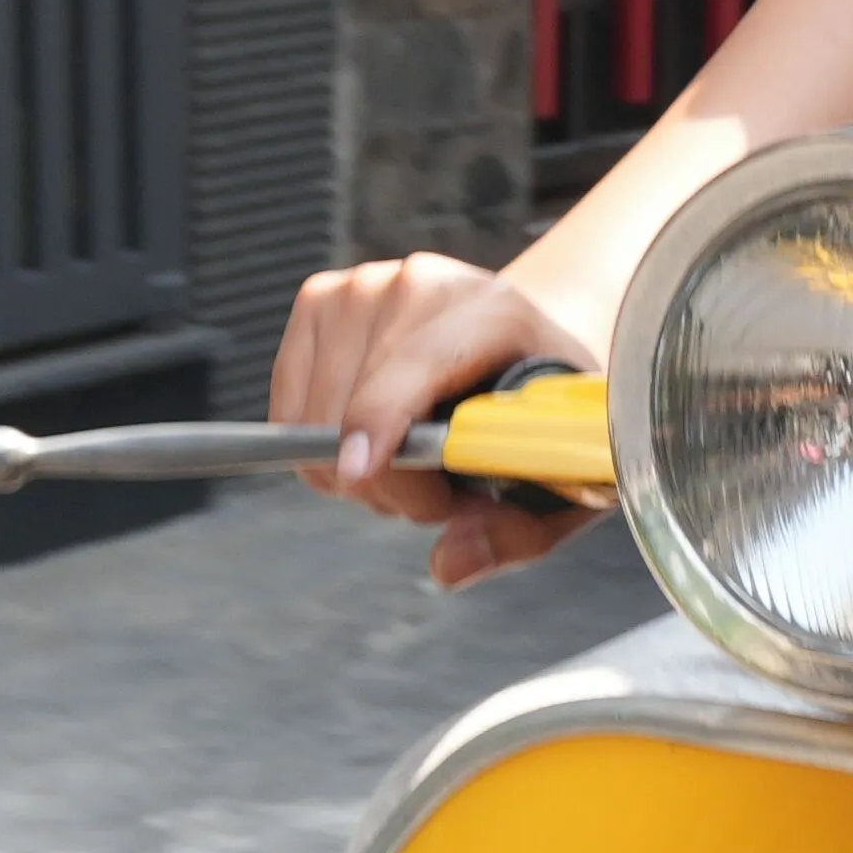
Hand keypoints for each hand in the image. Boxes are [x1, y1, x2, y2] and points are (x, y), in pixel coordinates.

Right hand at [266, 253, 605, 586]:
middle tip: (444, 489)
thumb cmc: (545, 405)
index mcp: (494, 312)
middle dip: (395, 482)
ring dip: (359, 470)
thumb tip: (450, 564)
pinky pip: (288, 413)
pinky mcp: (318, 301)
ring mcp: (363, 287)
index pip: (417, 367)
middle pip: (355, 413)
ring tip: (416, 460)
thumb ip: (519, 530)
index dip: (383, 422)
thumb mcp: (563, 474)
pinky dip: (326, 447)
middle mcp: (422, 287)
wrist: (527, 338)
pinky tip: (379, 437)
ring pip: (312, 422)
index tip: (362, 471)